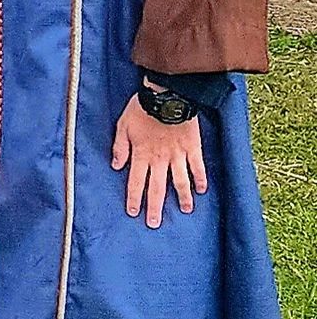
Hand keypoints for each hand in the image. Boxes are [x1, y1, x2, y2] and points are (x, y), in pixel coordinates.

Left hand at [112, 93, 207, 228]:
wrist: (167, 95)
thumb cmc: (141, 108)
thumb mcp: (122, 126)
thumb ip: (119, 147)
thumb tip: (115, 166)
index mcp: (141, 154)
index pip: (136, 182)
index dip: (134, 198)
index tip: (133, 213)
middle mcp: (160, 159)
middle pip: (157, 187)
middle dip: (155, 207)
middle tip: (155, 223)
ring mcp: (178, 154)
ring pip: (180, 181)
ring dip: (182, 197)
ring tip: (185, 210)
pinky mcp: (193, 147)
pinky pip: (198, 166)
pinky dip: (201, 178)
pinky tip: (202, 190)